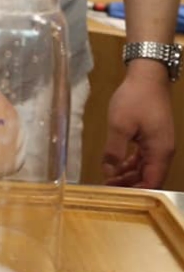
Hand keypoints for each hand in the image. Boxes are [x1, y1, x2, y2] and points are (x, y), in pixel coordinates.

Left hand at [103, 61, 174, 187]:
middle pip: (149, 176)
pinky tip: (118, 164)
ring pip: (146, 166)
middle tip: (108, 187)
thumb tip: (108, 172)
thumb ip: (114, 151)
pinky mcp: (153, 135)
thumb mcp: (120, 126)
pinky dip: (131, 162)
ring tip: (109, 179)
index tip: (117, 195)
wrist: (147, 76)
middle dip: (130, 184)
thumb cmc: (135, 99)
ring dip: (129, 174)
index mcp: (160, 151)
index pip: (152, 181)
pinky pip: (144, 156)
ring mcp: (159, 142)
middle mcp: (163, 150)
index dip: (136, 190)